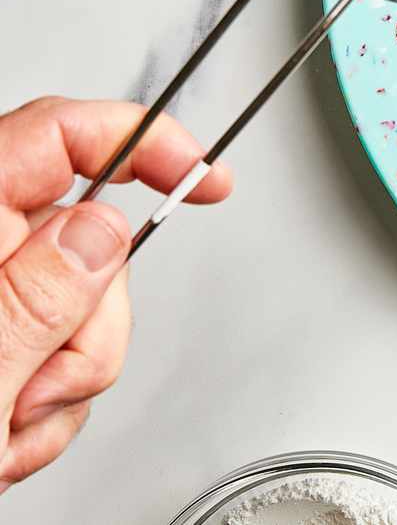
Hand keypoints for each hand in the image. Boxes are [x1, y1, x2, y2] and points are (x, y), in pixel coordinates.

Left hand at [0, 97, 230, 490]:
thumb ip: (39, 296)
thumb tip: (101, 230)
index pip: (58, 136)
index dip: (143, 142)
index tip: (200, 177)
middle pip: (84, 242)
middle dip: (89, 327)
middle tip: (41, 388)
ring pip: (81, 309)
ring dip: (61, 383)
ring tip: (2, 430)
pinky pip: (56, 356)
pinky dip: (42, 406)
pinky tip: (0, 436)